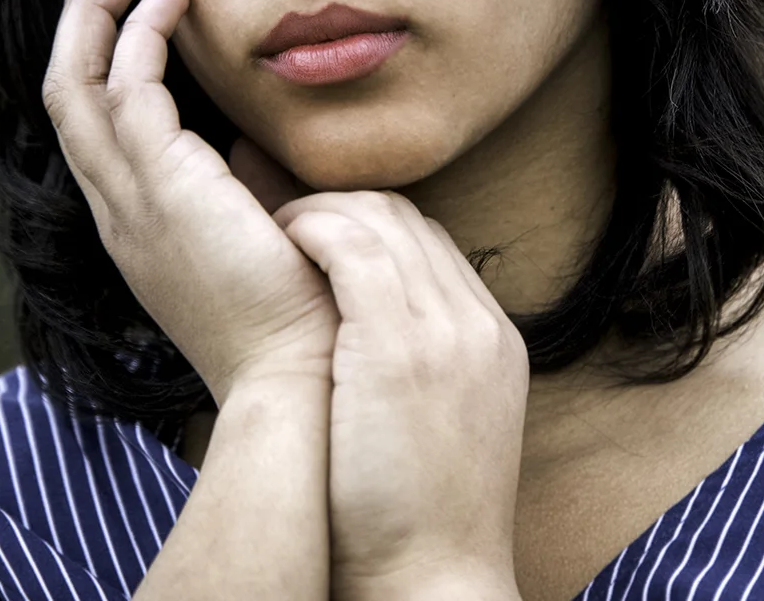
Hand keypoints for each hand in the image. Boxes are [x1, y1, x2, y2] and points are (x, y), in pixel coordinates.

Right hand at [41, 0, 336, 401]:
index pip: (89, 121)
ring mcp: (127, 198)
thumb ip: (246, 185)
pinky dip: (141, 29)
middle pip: (63, 88)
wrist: (300, 376)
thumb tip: (255, 141)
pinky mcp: (159, 184)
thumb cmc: (296, 312)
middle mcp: (115, 208)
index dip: (99, 51)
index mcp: (134, 221)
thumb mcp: (259, 233)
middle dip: (83, 13)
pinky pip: (126, 83)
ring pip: (74, 78)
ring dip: (98, 6)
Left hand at [275, 191, 529, 599]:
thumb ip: (412, 365)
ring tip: (271, 228)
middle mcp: (478, 324)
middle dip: (342, 202)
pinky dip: (312, 232)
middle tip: (282, 208)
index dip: (371, 224)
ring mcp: (447, 330)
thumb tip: (352, 334)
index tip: (318, 228)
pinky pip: (354, 248)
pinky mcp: (401, 345)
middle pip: (411, 219)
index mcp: (492, 341)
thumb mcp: (432, 425)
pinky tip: (279, 246)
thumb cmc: (409, 519)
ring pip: (383, 219)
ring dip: (319, 212)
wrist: (430, 579)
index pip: (433, 244)